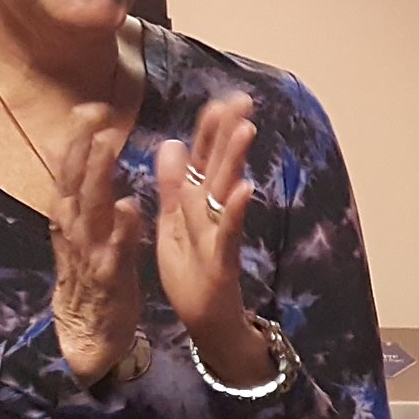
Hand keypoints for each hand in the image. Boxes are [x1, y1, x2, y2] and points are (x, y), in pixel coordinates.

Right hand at [47, 102, 145, 385]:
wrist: (88, 334)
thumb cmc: (92, 276)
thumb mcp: (83, 230)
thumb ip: (82, 194)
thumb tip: (75, 155)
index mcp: (71, 216)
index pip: (72, 169)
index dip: (78, 138)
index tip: (90, 108)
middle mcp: (74, 229)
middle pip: (75, 180)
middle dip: (83, 146)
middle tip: (94, 113)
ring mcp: (88, 252)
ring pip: (89, 208)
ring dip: (97, 175)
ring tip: (107, 146)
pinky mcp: (108, 276)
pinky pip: (114, 249)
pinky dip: (120, 228)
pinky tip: (128, 206)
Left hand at [152, 90, 271, 388]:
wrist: (206, 321)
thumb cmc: (191, 274)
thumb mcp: (173, 222)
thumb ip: (173, 185)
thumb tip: (172, 143)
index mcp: (195, 203)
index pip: (203, 158)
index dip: (209, 128)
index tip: (220, 98)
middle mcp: (211, 214)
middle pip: (219, 166)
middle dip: (229, 132)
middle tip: (243, 99)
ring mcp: (219, 235)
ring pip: (225, 192)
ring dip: (236, 160)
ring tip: (246, 129)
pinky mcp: (220, 261)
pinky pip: (226, 233)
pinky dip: (235, 211)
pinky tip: (244, 189)